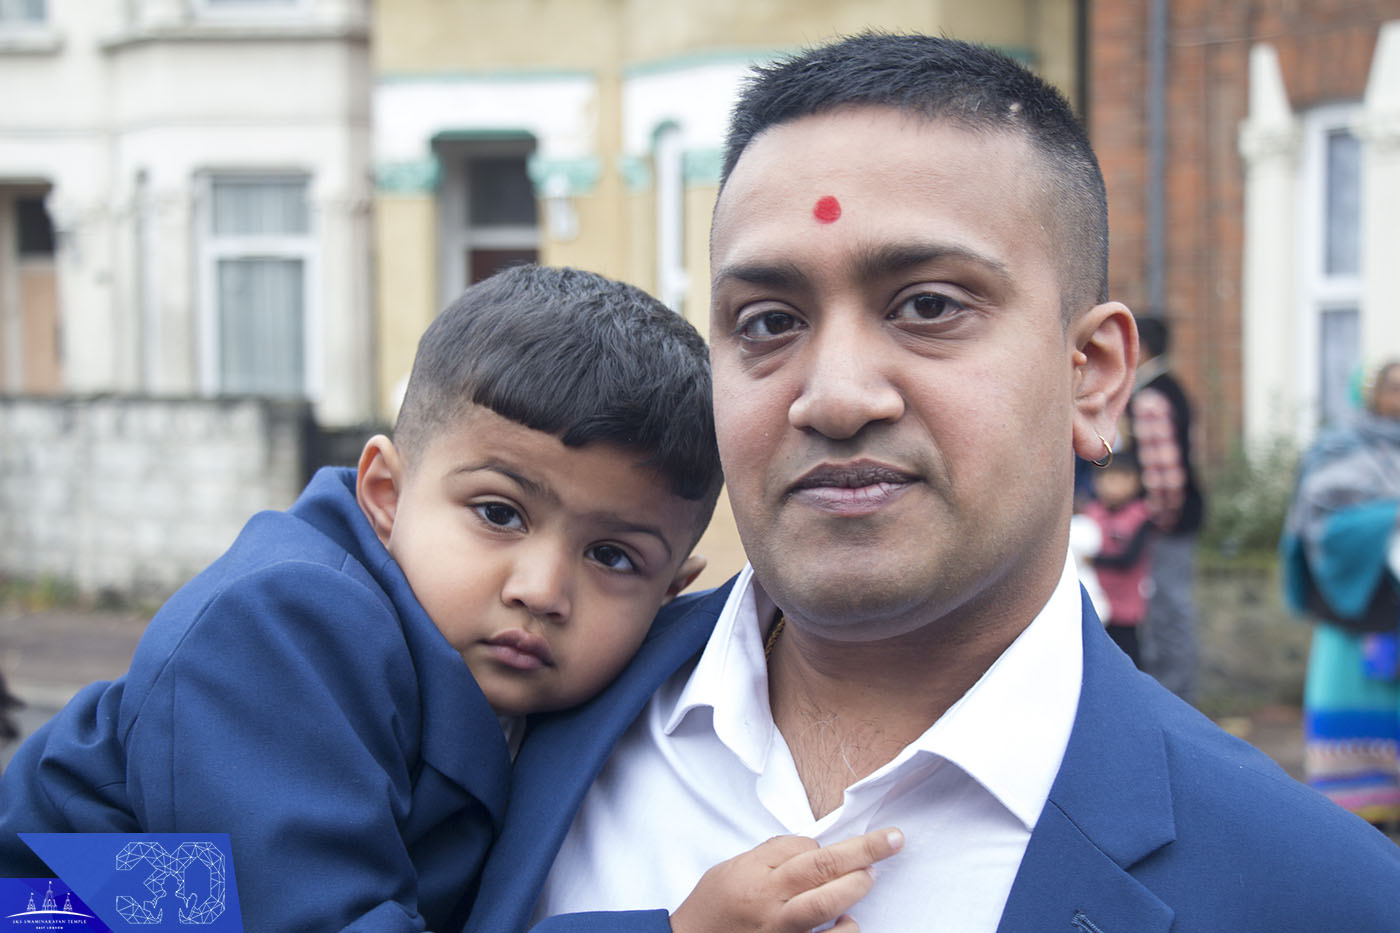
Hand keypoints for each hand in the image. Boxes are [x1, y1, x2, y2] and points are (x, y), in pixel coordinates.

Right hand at [669, 826, 903, 932]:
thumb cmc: (715, 906)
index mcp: (755, 874)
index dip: (827, 844)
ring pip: (825, 904)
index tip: (840, 846)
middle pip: (821, 868)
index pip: (801, 848)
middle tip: (891, 840)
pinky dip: (843, 932)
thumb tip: (813, 848)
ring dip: (855, 885)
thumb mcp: (734, 868)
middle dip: (863, 850)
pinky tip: (848, 924)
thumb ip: (772, 856)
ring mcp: (780, 931)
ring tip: (870, 876)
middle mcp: (768, 902)